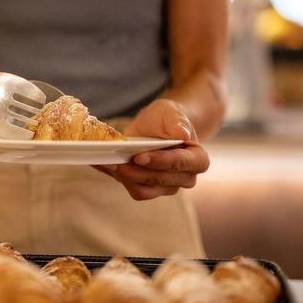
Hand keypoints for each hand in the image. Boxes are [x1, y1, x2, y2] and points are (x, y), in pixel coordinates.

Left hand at [94, 99, 209, 200]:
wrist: (155, 127)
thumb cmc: (166, 119)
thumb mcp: (170, 112)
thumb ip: (177, 122)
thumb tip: (183, 134)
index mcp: (197, 159)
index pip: (180, 164)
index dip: (160, 162)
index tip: (139, 157)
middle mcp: (186, 177)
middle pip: (160, 180)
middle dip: (137, 171)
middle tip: (117, 161)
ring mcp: (167, 186)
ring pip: (144, 189)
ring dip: (125, 178)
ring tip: (109, 163)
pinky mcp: (149, 189)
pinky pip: (133, 190)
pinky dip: (118, 179)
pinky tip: (105, 166)